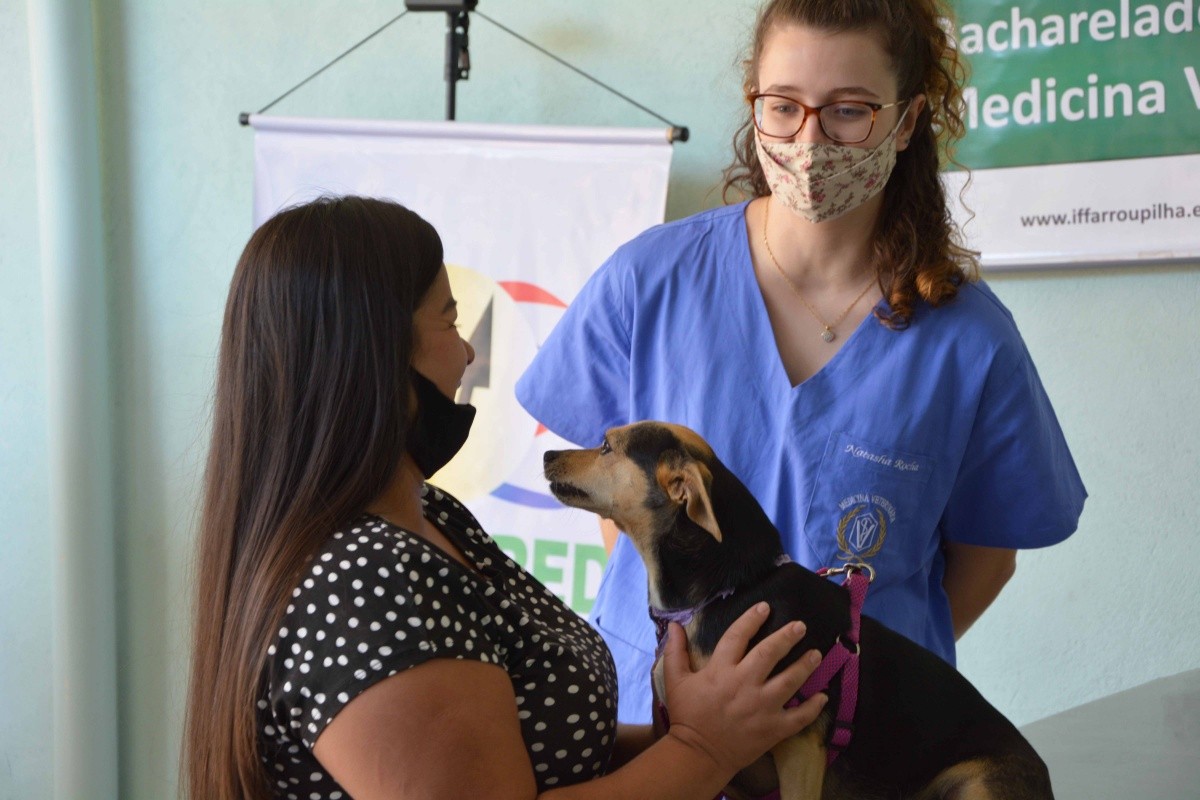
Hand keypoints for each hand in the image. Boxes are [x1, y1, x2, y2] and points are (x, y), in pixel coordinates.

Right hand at [660, 602, 825, 775]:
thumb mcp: (675, 680)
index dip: (752, 619)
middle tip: (801, 625)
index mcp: (721, 670)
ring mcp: (762, 707)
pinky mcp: (773, 729)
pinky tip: (823, 696)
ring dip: (805, 665)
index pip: (738, 636)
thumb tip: (674, 625)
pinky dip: (814, 707)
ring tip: (817, 654)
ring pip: (790, 681)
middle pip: (770, 653)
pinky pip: (799, 717)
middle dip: (787, 636)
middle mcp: (744, 684)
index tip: (765, 607)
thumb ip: (675, 651)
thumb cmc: (687, 715)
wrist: (698, 755)